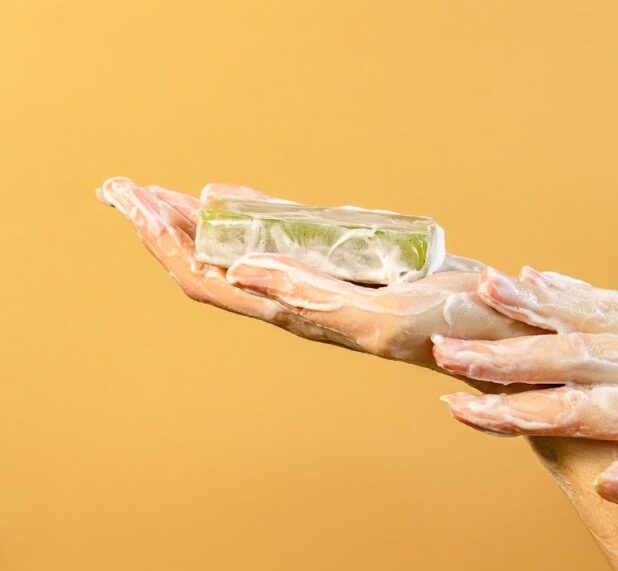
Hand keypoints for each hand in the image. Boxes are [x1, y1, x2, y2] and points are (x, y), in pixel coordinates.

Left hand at [97, 178, 534, 369]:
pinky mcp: (340, 262)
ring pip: (239, 247)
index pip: (208, 279)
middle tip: (124, 189)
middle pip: (210, 262)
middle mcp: (294, 297)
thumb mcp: (376, 317)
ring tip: (155, 192)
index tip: (134, 204)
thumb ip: (311, 297)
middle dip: (163, 227)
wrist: (488, 323)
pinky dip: (249, 212)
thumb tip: (241, 266)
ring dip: (194, 220)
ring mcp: (315, 279)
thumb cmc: (443, 328)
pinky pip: (283, 234)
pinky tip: (227, 196)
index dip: (166, 244)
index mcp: (295, 313)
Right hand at [435, 267, 617, 524]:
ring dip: (537, 304)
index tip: (459, 408)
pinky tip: (546, 277)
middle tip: (444, 346)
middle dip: (506, 352)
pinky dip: (580, 290)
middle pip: (576, 354)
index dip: (517, 411)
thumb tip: (612, 482)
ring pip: (595, 316)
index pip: (583, 411)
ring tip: (484, 284)